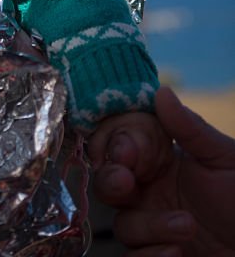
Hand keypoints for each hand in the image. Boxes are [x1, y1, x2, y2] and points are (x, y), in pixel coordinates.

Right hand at [89, 86, 234, 255]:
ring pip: (123, 224)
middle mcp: (152, 191)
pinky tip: (177, 251)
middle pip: (108, 181)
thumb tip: (161, 92)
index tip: (127, 151)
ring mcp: (154, 227)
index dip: (118, 145)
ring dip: (149, 225)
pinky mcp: (158, 256)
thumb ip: (191, 130)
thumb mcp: (225, 161)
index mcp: (163, 161)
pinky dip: (150, 256)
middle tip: (126, 182)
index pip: (124, 145)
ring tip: (187, 226)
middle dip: (111, 180)